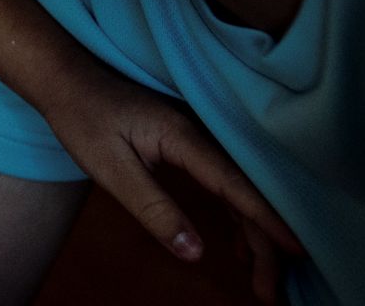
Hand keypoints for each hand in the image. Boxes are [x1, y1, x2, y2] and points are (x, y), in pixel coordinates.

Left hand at [40, 61, 300, 302]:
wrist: (65, 79)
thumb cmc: (82, 119)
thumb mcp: (111, 169)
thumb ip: (153, 208)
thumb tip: (193, 251)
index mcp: (184, 137)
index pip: (236, 184)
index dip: (269, 219)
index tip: (298, 249)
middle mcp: (199, 134)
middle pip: (245, 191)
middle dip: (265, 242)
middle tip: (271, 291)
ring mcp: (196, 137)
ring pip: (239, 189)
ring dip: (254, 232)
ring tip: (264, 279)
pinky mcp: (187, 143)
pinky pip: (224, 182)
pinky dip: (237, 215)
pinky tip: (240, 245)